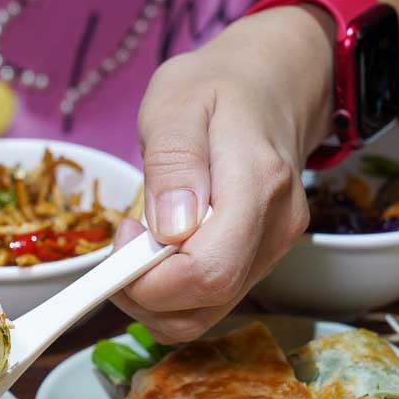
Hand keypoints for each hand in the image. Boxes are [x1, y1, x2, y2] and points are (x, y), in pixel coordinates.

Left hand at [113, 6, 334, 341]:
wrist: (272, 84)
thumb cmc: (217, 87)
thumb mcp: (176, 102)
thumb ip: (172, 163)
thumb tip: (169, 230)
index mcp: (257, 186)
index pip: (207, 273)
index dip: (150, 279)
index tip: (124, 236)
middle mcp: (274, 230)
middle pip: (204, 305)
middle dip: (142, 294)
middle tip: (123, 244)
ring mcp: (273, 249)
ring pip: (203, 314)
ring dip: (152, 299)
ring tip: (138, 247)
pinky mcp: (260, 259)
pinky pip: (208, 301)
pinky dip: (171, 292)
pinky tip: (160, 251)